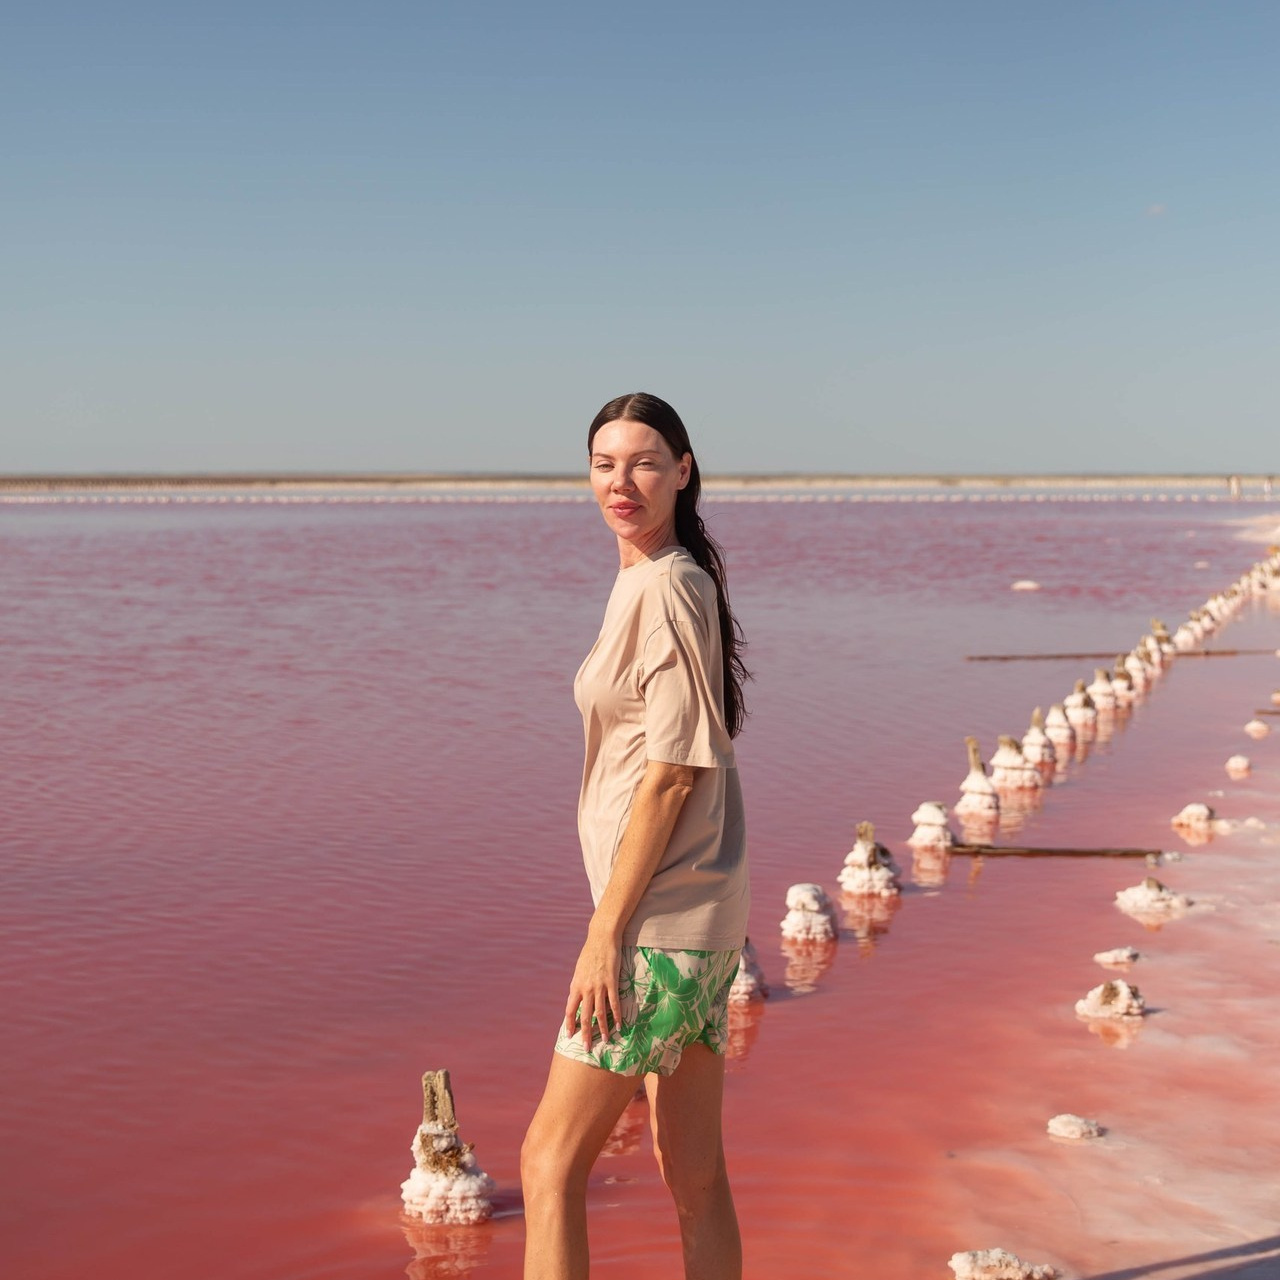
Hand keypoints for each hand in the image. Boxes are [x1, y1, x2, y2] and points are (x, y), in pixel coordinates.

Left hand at [564, 929, 621, 1050]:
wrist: (601, 938)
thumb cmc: (590, 954)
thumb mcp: (579, 971)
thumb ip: (578, 986)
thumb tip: (576, 999)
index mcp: (575, 986)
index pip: (570, 1010)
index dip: (570, 1024)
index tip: (570, 1036)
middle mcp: (585, 988)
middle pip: (585, 1016)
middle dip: (585, 1033)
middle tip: (587, 1048)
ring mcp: (599, 986)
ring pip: (600, 1012)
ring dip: (603, 1028)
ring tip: (606, 1040)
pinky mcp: (612, 982)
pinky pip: (614, 1003)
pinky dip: (617, 1016)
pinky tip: (620, 1025)